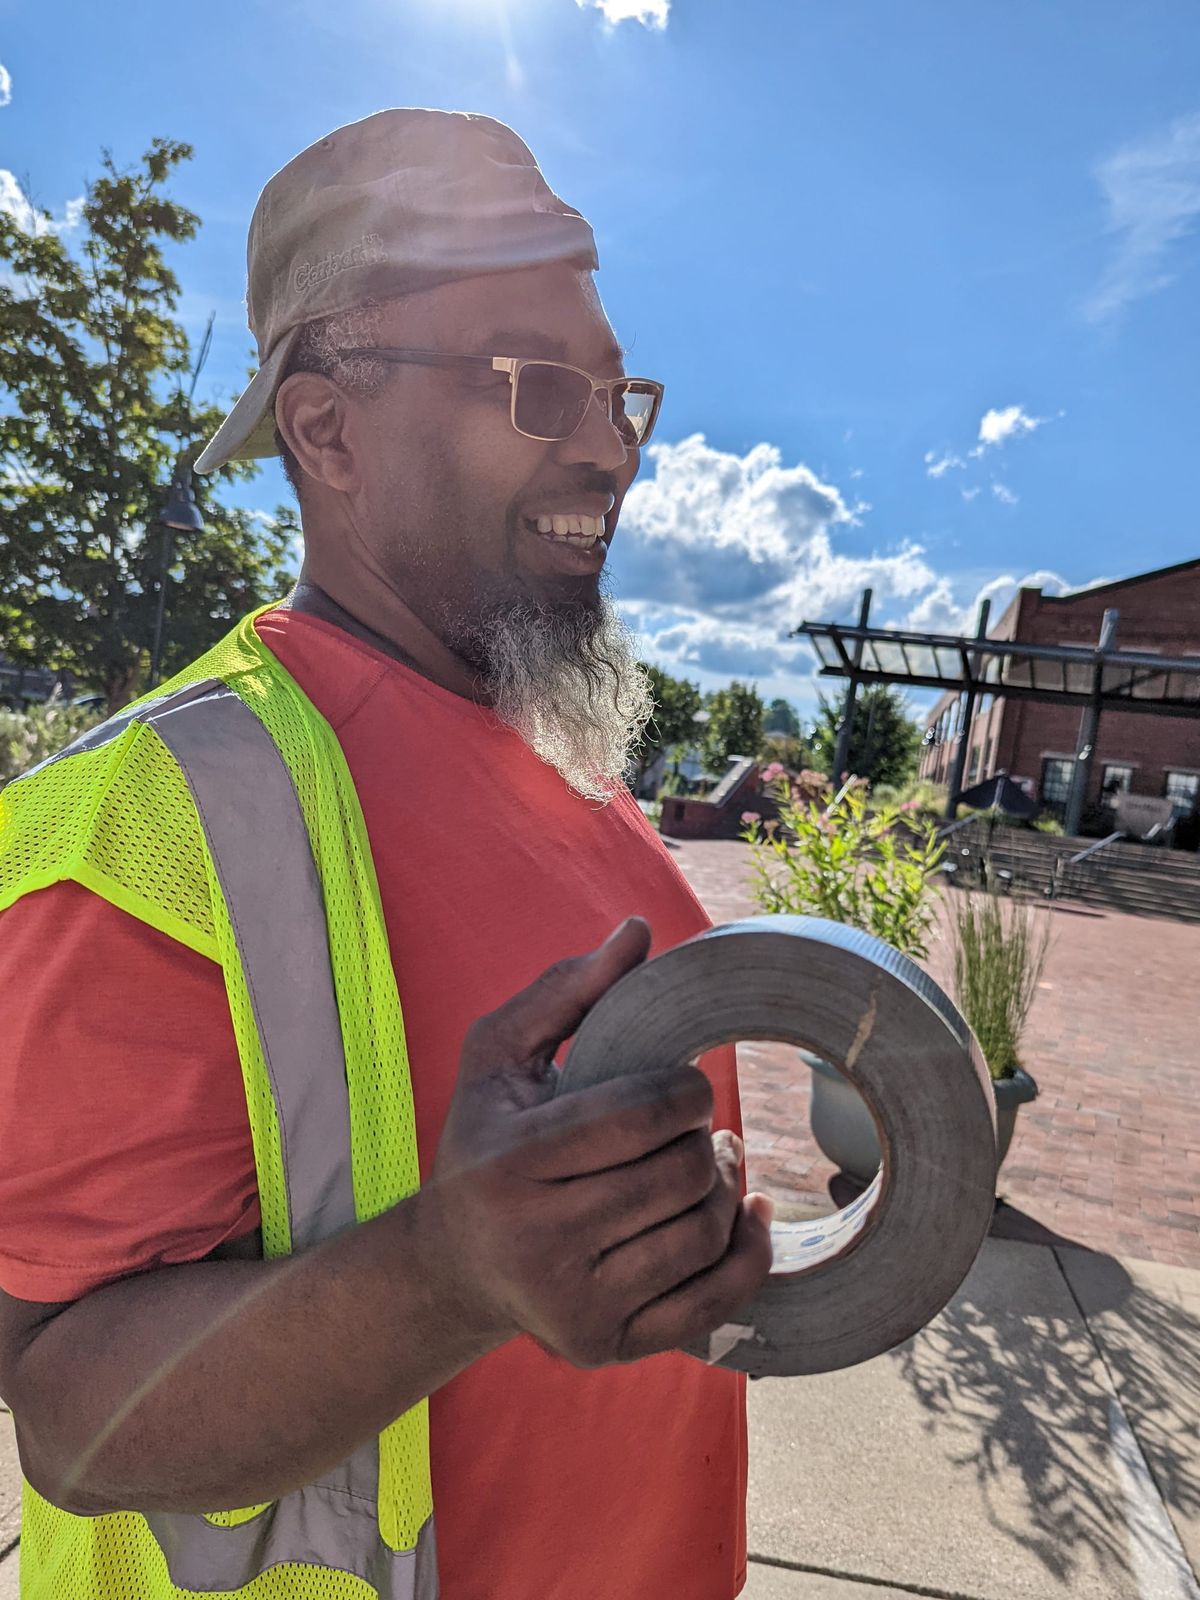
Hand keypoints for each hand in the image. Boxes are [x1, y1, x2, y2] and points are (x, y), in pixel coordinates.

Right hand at [426, 918, 773, 1367]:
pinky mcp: (605, 1346)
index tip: (684, 1085)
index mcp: (512, 1162)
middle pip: (681, 1176)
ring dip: (726, 1188)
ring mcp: (573, 1304)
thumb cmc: (483, 1140)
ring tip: (710, 1164)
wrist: (452, 1264)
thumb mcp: (498, 1056)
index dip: (686, 1091)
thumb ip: (566, 990)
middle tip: (698, 1128)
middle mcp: (538, 1241)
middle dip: (704, 1140)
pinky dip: (749, 1253)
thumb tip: (638, 931)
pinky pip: (714, 1302)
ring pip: (703, 1234)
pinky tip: (747, 1214)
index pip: (641, 1115)